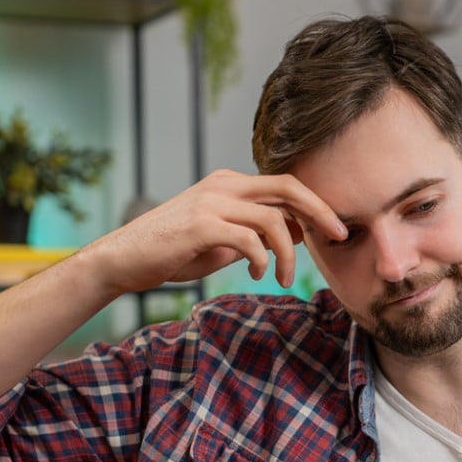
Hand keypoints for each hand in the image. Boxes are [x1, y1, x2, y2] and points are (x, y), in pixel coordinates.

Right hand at [81, 169, 346, 295]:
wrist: (122, 260)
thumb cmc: (173, 252)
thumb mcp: (222, 241)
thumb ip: (255, 233)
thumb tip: (296, 233)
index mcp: (229, 184)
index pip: (285, 184)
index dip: (316, 204)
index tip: (335, 229)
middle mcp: (223, 185)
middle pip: (289, 187)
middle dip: (321, 212)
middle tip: (339, 237)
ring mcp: (211, 202)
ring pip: (273, 218)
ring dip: (287, 253)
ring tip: (283, 278)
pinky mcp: (201, 224)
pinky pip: (249, 239)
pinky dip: (262, 259)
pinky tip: (257, 274)